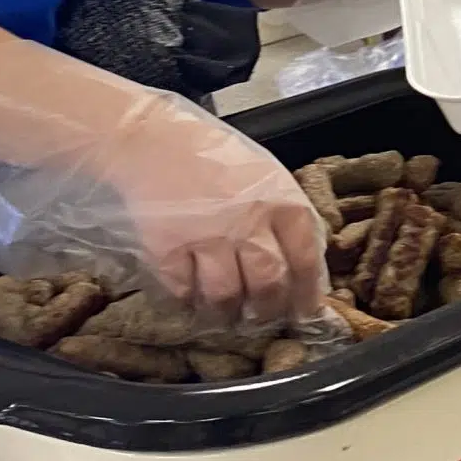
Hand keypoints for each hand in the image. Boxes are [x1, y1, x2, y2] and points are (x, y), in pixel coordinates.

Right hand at [88, 92, 328, 326]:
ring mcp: (205, 238)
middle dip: (268, 312)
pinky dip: (188, 303)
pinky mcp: (166, 250)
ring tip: (225, 314)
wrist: (152, 142)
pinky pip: (183, 294)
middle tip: (261, 318)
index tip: (304, 314)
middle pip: (268, 286)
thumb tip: (306, 265)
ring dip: (227, 315)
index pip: (306, 259)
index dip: (307, 295)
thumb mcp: (266, 176)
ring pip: (226, 298)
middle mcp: (247, 222)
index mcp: (280, 201)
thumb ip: (286, 217)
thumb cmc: (214, 158)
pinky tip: (190, 296)